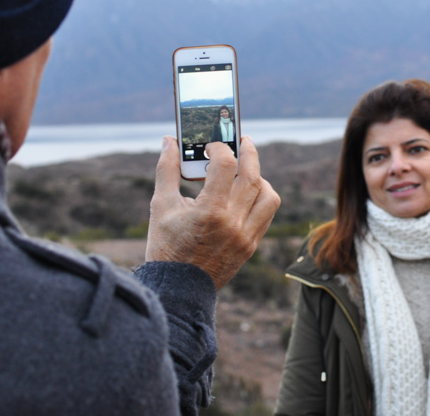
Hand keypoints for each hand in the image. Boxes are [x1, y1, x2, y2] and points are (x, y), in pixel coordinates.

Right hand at [146, 136, 280, 288]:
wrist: (178, 288)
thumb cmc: (166, 246)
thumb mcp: (161, 205)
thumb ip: (167, 170)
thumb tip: (170, 141)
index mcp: (210, 211)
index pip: (226, 165)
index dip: (220, 148)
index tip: (211, 146)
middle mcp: (233, 222)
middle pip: (253, 176)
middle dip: (249, 152)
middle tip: (243, 140)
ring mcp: (246, 236)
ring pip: (269, 196)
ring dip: (260, 178)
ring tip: (246, 171)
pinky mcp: (251, 246)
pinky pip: (266, 215)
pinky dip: (261, 199)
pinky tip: (247, 194)